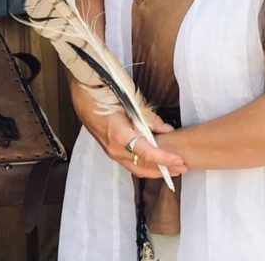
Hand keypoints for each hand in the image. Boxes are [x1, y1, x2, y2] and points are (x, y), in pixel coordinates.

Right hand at [71, 87, 186, 178]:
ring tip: (173, 167)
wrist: (82, 95)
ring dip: (156, 169)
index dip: (164, 159)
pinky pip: (130, 163)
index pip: (146, 154)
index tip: (179, 160)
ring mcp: (111, 151)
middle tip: (182, 167)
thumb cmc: (104, 95)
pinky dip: (145, 165)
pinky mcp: (111, 150)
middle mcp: (114, 148)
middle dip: (164, 169)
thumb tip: (167, 129)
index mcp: (119, 136)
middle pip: (143, 167)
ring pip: (137, 168)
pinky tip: (156, 162)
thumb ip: (149, 118)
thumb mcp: (129, 103)